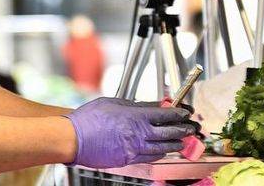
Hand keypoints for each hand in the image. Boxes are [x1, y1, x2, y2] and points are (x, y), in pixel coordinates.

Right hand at [64, 97, 196, 168]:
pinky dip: (159, 153)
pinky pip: (148, 157)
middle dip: (182, 130)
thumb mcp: (113, 103)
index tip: (185, 112)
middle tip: (191, 128)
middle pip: (167, 132)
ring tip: (182, 141)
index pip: (164, 114)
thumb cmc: (88, 119)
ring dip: (174, 144)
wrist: (73, 139)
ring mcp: (133, 149)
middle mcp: (137, 134)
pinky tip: (163, 151)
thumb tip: (150, 105)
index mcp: (134, 116)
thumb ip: (134, 105)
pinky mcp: (127, 160)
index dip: (178, 113)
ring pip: (161, 148)